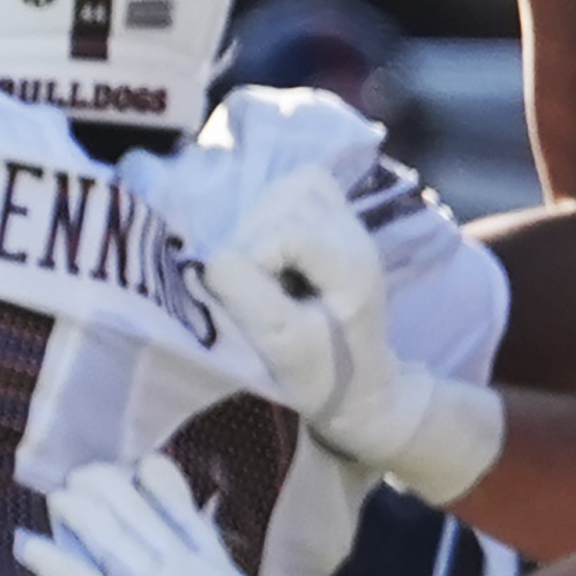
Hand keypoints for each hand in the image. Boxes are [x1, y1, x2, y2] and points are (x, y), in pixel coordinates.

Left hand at [19, 455, 336, 575]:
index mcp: (219, 573)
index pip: (189, 520)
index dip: (165, 490)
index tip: (146, 466)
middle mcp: (186, 569)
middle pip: (143, 517)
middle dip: (112, 491)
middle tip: (85, 472)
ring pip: (114, 539)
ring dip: (82, 515)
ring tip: (55, 495)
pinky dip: (56, 563)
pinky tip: (26, 546)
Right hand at [206, 166, 503, 502]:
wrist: (360, 390)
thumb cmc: (322, 377)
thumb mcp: (284, 348)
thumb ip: (250, 298)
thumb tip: (215, 258)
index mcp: (351, 267)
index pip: (286, 233)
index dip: (254, 260)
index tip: (256, 300)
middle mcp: (355, 235)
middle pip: (286, 202)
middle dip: (254, 238)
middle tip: (257, 284)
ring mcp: (349, 226)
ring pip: (292, 188)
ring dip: (262, 221)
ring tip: (264, 264)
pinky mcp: (337, 224)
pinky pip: (303, 186)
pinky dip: (277, 207)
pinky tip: (273, 243)